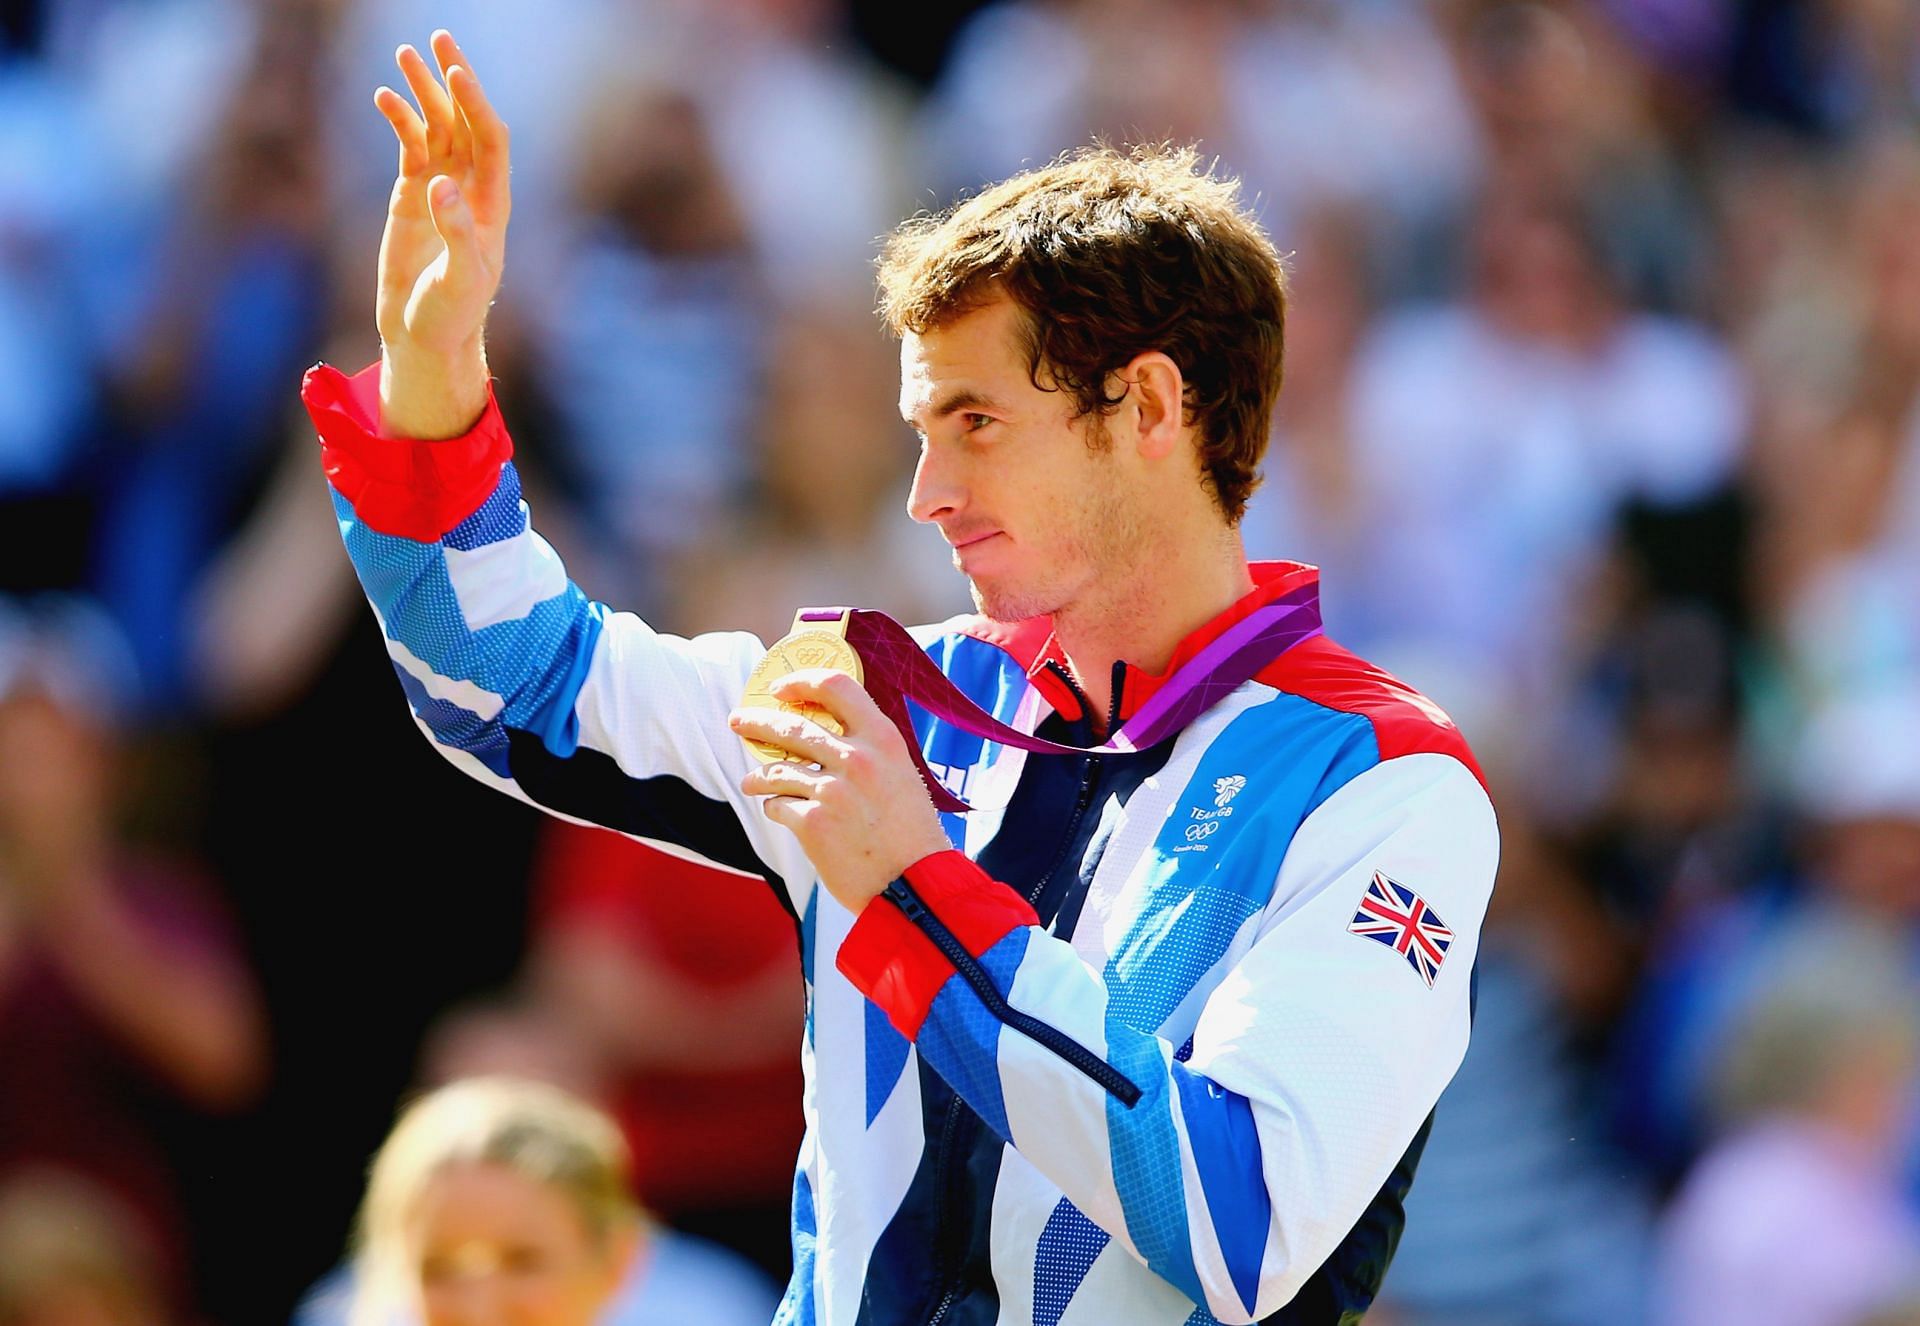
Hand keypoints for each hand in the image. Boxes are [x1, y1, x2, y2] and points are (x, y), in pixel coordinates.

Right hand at [372, 30, 509, 436]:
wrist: (423, 335)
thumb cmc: (451, 315)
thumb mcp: (460, 281)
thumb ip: (455, 234)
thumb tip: (443, 187)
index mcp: (492, 205)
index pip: (489, 141)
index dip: (475, 106)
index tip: (456, 75)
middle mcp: (470, 190)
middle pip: (465, 122)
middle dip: (454, 81)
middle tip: (439, 39)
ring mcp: (440, 190)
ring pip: (436, 128)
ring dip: (423, 92)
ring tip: (404, 53)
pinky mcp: (411, 196)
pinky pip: (409, 147)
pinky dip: (399, 121)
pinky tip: (385, 97)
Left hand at [731, 670, 951, 913]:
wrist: (916, 885)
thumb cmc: (912, 835)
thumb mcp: (902, 775)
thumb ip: (869, 752)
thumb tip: (830, 737)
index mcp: (882, 739)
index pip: (835, 686)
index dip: (801, 682)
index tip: (780, 689)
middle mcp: (855, 758)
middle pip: (791, 726)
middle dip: (757, 722)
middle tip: (739, 721)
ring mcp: (831, 790)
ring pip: (776, 770)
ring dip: (758, 776)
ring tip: (750, 782)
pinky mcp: (812, 823)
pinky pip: (778, 806)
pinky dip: (776, 809)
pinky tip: (781, 813)